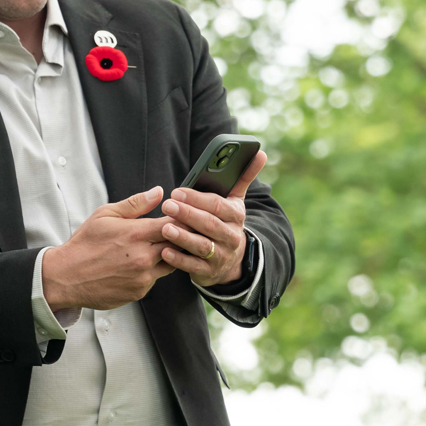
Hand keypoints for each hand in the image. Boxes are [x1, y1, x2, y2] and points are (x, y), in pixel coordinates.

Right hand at [42, 187, 174, 310]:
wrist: (66, 276)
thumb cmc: (84, 244)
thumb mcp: (105, 215)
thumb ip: (135, 204)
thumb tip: (158, 192)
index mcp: (136, 234)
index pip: (175, 224)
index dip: (180, 220)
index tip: (177, 218)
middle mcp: (143, 257)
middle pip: (179, 245)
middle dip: (178, 238)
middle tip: (170, 233)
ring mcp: (143, 277)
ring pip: (171, 263)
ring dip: (167, 255)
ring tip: (151, 249)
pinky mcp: (139, 292)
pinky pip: (155, 279)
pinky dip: (151, 271)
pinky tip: (135, 266)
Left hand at [159, 150, 266, 287]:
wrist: (231, 261)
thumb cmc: (225, 222)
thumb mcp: (235, 202)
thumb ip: (243, 177)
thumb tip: (261, 153)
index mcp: (235, 216)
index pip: (218, 205)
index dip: (197, 198)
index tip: (177, 191)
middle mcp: (231, 236)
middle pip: (209, 224)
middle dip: (188, 214)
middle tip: (167, 205)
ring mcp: (221, 255)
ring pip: (202, 246)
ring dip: (183, 237)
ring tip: (165, 227)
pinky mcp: (208, 272)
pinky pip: (193, 266)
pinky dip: (179, 259)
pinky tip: (164, 251)